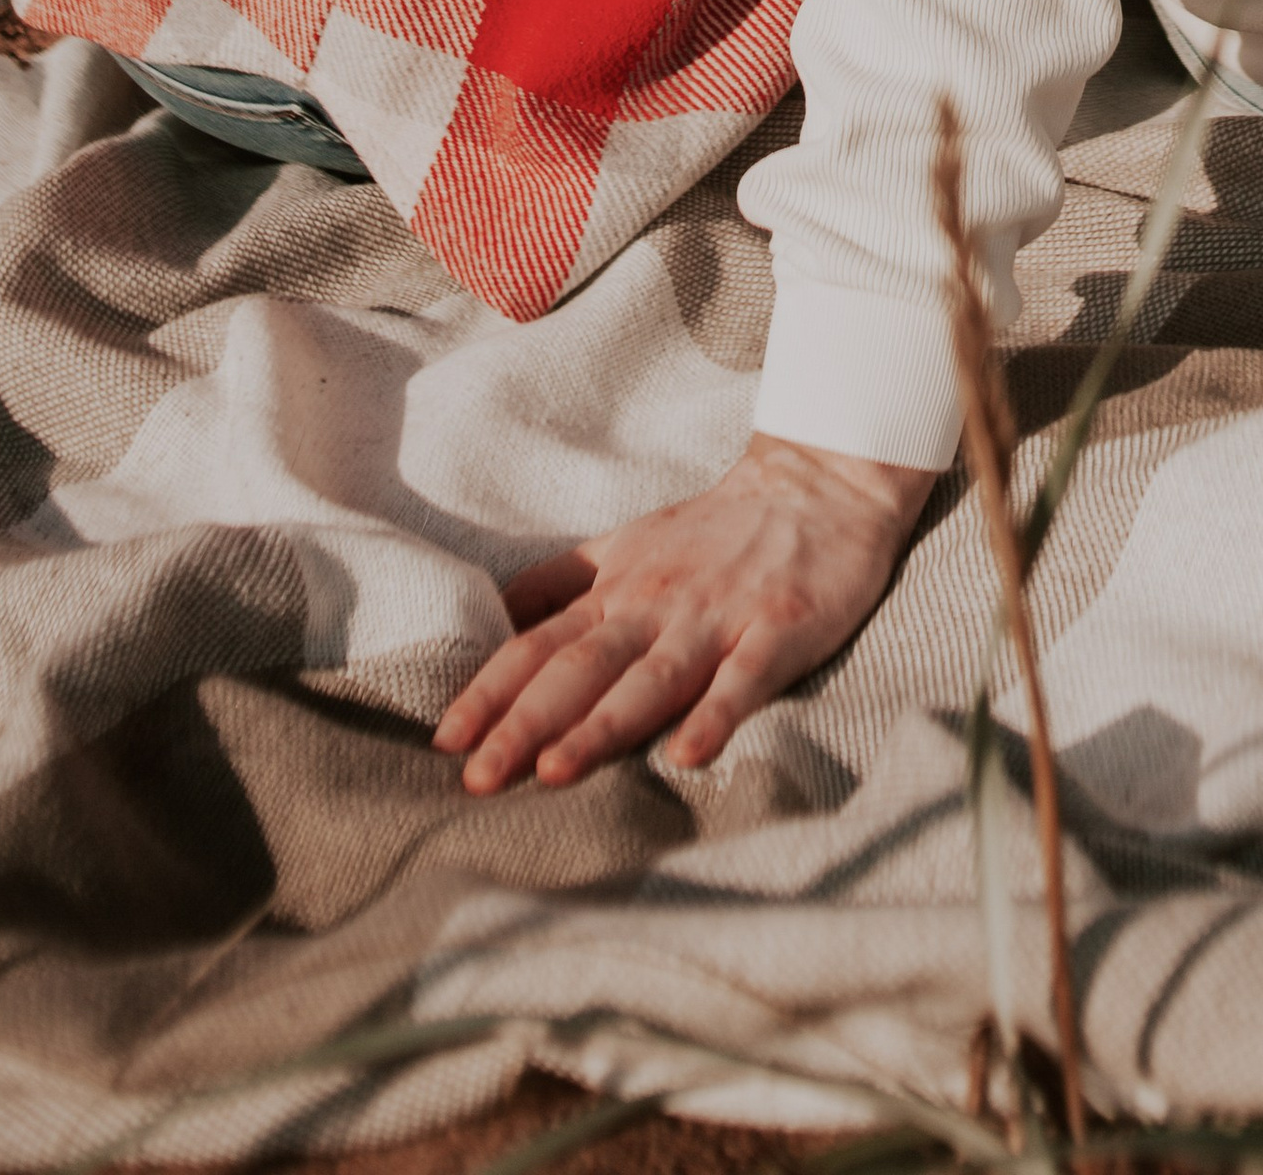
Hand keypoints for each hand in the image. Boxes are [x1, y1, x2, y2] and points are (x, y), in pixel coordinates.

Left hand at [434, 434, 936, 791]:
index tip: (443, 741)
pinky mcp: (779, 629)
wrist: (818, 482)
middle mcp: (655, 606)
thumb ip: (560, 585)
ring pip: (651, 679)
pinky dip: (715, 717)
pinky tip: (689, 756)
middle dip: (525, 724)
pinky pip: (744, 679)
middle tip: (476, 779)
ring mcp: (717, 618)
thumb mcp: (624, 545)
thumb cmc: (714, 527)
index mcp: (615, 591)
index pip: (537, 645)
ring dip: (602, 727)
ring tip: (556, 772)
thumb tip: (488, 619)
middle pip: (580, 668)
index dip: (489, 692)